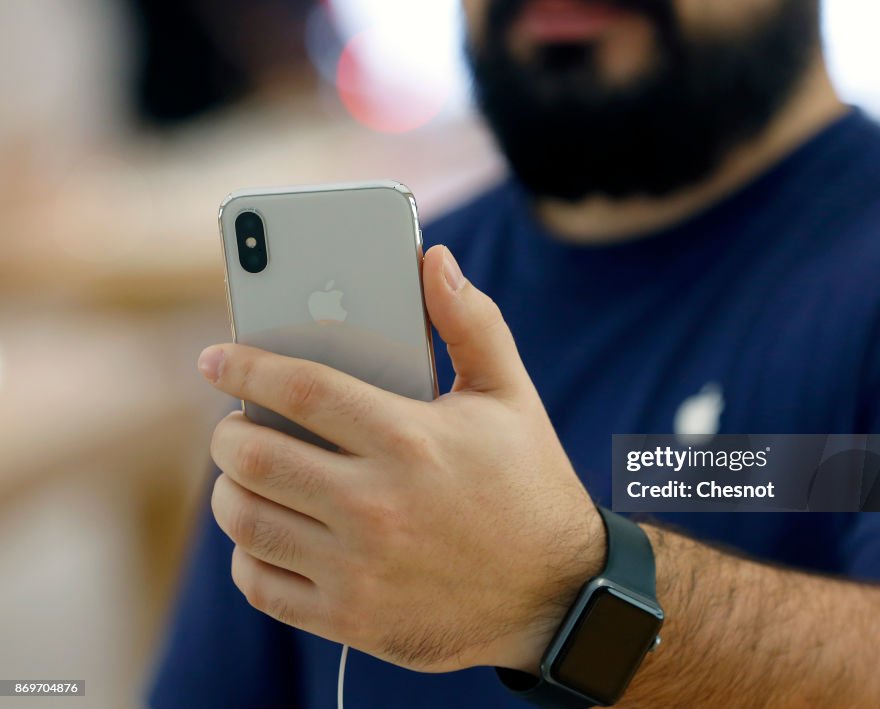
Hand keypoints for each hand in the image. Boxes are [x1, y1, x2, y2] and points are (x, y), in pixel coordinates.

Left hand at [201, 245, 604, 672]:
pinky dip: (249, 555)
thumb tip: (434, 261)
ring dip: (231, 491)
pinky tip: (268, 533)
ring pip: (248, 521)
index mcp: (411, 439)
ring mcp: (360, 568)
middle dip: (228, 434)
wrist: (557, 595)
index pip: (300, 388)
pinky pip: (262, 584)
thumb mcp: (510, 397)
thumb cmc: (528, 484)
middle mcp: (377, 504)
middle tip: (234, 426)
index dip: (245, 366)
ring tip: (248, 475)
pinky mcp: (352, 619)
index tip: (216, 360)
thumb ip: (471, 323)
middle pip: (256, 456)